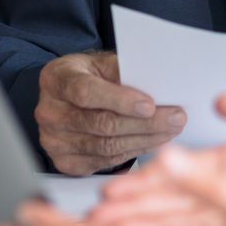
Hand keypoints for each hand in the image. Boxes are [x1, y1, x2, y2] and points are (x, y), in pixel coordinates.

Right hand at [36, 51, 184, 175]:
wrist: (70, 95)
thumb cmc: (92, 76)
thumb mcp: (103, 64)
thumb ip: (124, 73)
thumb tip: (161, 84)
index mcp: (56, 79)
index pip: (86, 92)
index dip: (120, 100)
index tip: (150, 105)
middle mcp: (49, 111)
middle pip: (100, 124)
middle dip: (144, 124)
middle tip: (176, 119)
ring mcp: (53, 140)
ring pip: (106, 147)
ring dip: (144, 140)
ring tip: (171, 131)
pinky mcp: (64, 162)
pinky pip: (104, 162)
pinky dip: (132, 153)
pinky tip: (152, 143)